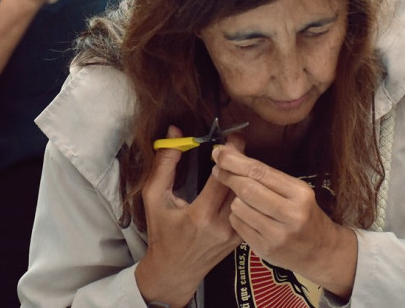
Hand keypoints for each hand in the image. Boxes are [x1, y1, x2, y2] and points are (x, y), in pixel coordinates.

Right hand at [135, 126, 241, 306]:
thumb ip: (164, 165)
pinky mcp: (241, 239)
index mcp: (200, 215)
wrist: (174, 272)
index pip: (223, 178)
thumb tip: (174, 133)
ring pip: (249, 197)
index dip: (230, 155)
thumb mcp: (154, 199)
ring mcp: (234, 234)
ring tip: (241, 159)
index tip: (232, 137)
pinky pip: (250, 208)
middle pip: (241, 185)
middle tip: (239, 142)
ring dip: (247, 176)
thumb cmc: (162, 233)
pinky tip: (242, 180)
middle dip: (241, 161)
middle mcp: (222, 225)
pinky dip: (248, 193)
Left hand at [211, 143, 356, 298]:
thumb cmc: (305, 214)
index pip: (261, 172)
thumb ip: (268, 175)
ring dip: (234, 199)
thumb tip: (234, 153)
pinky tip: (245, 215)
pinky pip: (238, 226)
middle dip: (228, 176)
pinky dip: (236, 216)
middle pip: (248, 189)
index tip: (220, 152)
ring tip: (242, 199)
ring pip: (239, 208)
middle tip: (217, 169)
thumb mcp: (297, 191)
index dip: (236, 161)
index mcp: (300, 193)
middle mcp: (291, 214)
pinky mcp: (265, 249)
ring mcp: (277, 234)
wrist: (321, 251)